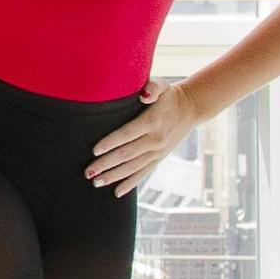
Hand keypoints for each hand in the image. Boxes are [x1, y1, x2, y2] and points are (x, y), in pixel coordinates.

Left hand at [86, 79, 201, 197]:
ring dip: (114, 176)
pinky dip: (130, 183)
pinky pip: (143, 173)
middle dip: (106, 164)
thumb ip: (153, 87)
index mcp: (152, 122)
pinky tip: (116, 192)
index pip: (127, 134)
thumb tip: (144, 94)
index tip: (94, 151)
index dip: (110, 143)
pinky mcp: (160, 157)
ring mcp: (158, 151)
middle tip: (87, 173)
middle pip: (126, 154)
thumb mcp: (163, 85)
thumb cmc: (170, 95)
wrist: (191, 108)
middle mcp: (155, 140)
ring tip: (95, 183)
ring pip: (133, 167)